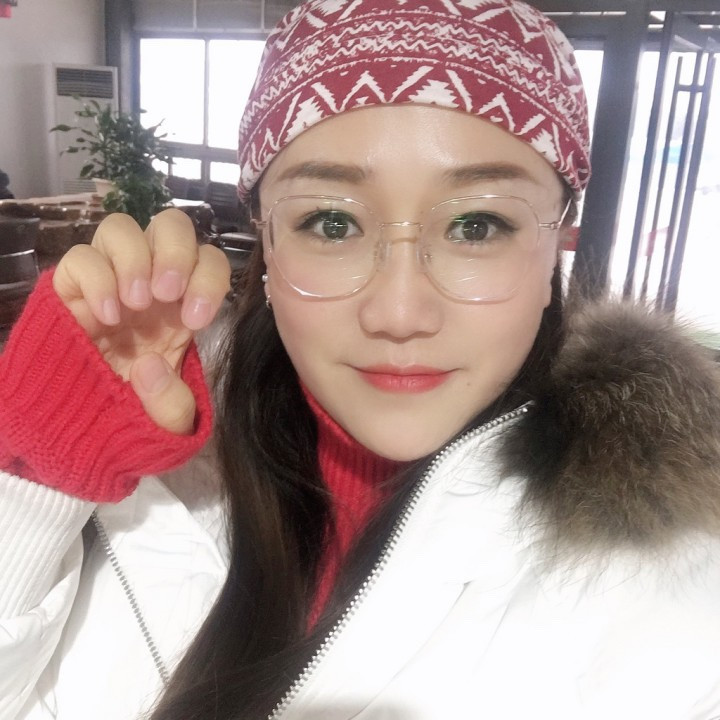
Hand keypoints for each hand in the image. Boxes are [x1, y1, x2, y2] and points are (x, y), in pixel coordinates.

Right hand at [53, 209, 230, 434]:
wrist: (76, 425)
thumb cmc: (129, 412)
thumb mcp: (164, 422)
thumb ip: (174, 405)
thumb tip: (149, 364)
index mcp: (182, 305)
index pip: (210, 261)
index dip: (210, 278)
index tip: (196, 320)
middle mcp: (149, 282)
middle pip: (171, 225)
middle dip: (176, 252)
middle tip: (166, 295)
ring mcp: (109, 280)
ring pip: (123, 226)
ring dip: (135, 259)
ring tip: (134, 305)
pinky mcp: (69, 287)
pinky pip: (81, 256)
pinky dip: (96, 278)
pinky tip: (105, 317)